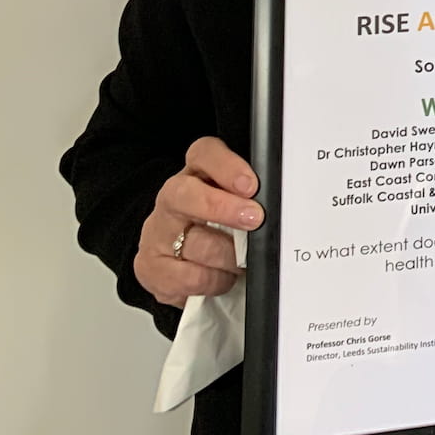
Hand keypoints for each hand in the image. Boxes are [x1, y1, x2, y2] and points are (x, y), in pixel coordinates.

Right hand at [134, 137, 260, 307]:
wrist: (176, 259)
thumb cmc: (216, 226)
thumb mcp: (237, 202)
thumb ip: (253, 196)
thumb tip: (283, 205)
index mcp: (197, 173)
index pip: (204, 154)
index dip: (226, 166)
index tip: (251, 184)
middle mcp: (173, 198)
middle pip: (186, 194)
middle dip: (222, 208)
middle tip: (254, 220)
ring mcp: (158, 233)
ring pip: (194, 243)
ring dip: (227, 256)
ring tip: (242, 261)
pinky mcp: (150, 267)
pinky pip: (187, 278)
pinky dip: (213, 281)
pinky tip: (222, 277)